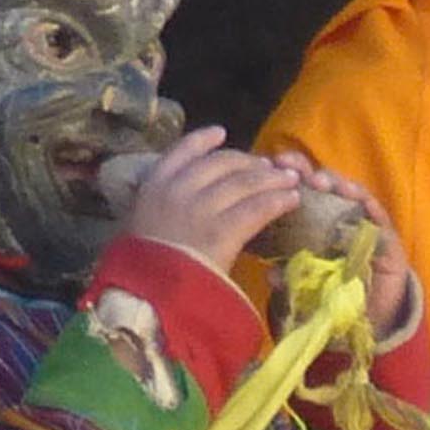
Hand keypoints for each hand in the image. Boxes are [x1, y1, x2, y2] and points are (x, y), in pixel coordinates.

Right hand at [120, 129, 302, 267]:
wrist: (146, 297)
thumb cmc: (141, 270)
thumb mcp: (137, 229)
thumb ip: (158, 211)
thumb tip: (179, 205)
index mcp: (152, 187)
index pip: (180, 151)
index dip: (203, 140)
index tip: (220, 132)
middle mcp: (177, 191)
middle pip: (221, 164)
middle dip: (248, 162)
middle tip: (267, 166)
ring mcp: (200, 209)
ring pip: (244, 183)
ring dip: (271, 179)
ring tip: (289, 180)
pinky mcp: (223, 230)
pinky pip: (257, 208)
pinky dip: (278, 201)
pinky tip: (292, 200)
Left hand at [264, 151, 415, 339]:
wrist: (370, 323)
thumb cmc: (333, 300)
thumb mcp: (304, 287)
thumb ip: (289, 277)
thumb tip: (270, 273)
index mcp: (310, 226)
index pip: (293, 194)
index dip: (280, 179)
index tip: (264, 169)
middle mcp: (336, 219)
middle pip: (319, 186)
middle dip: (303, 171)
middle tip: (288, 164)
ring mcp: (362, 224)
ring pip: (347, 194)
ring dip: (334, 182)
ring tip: (319, 181)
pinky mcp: (386, 237)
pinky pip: (376, 214)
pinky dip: (365, 201)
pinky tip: (352, 193)